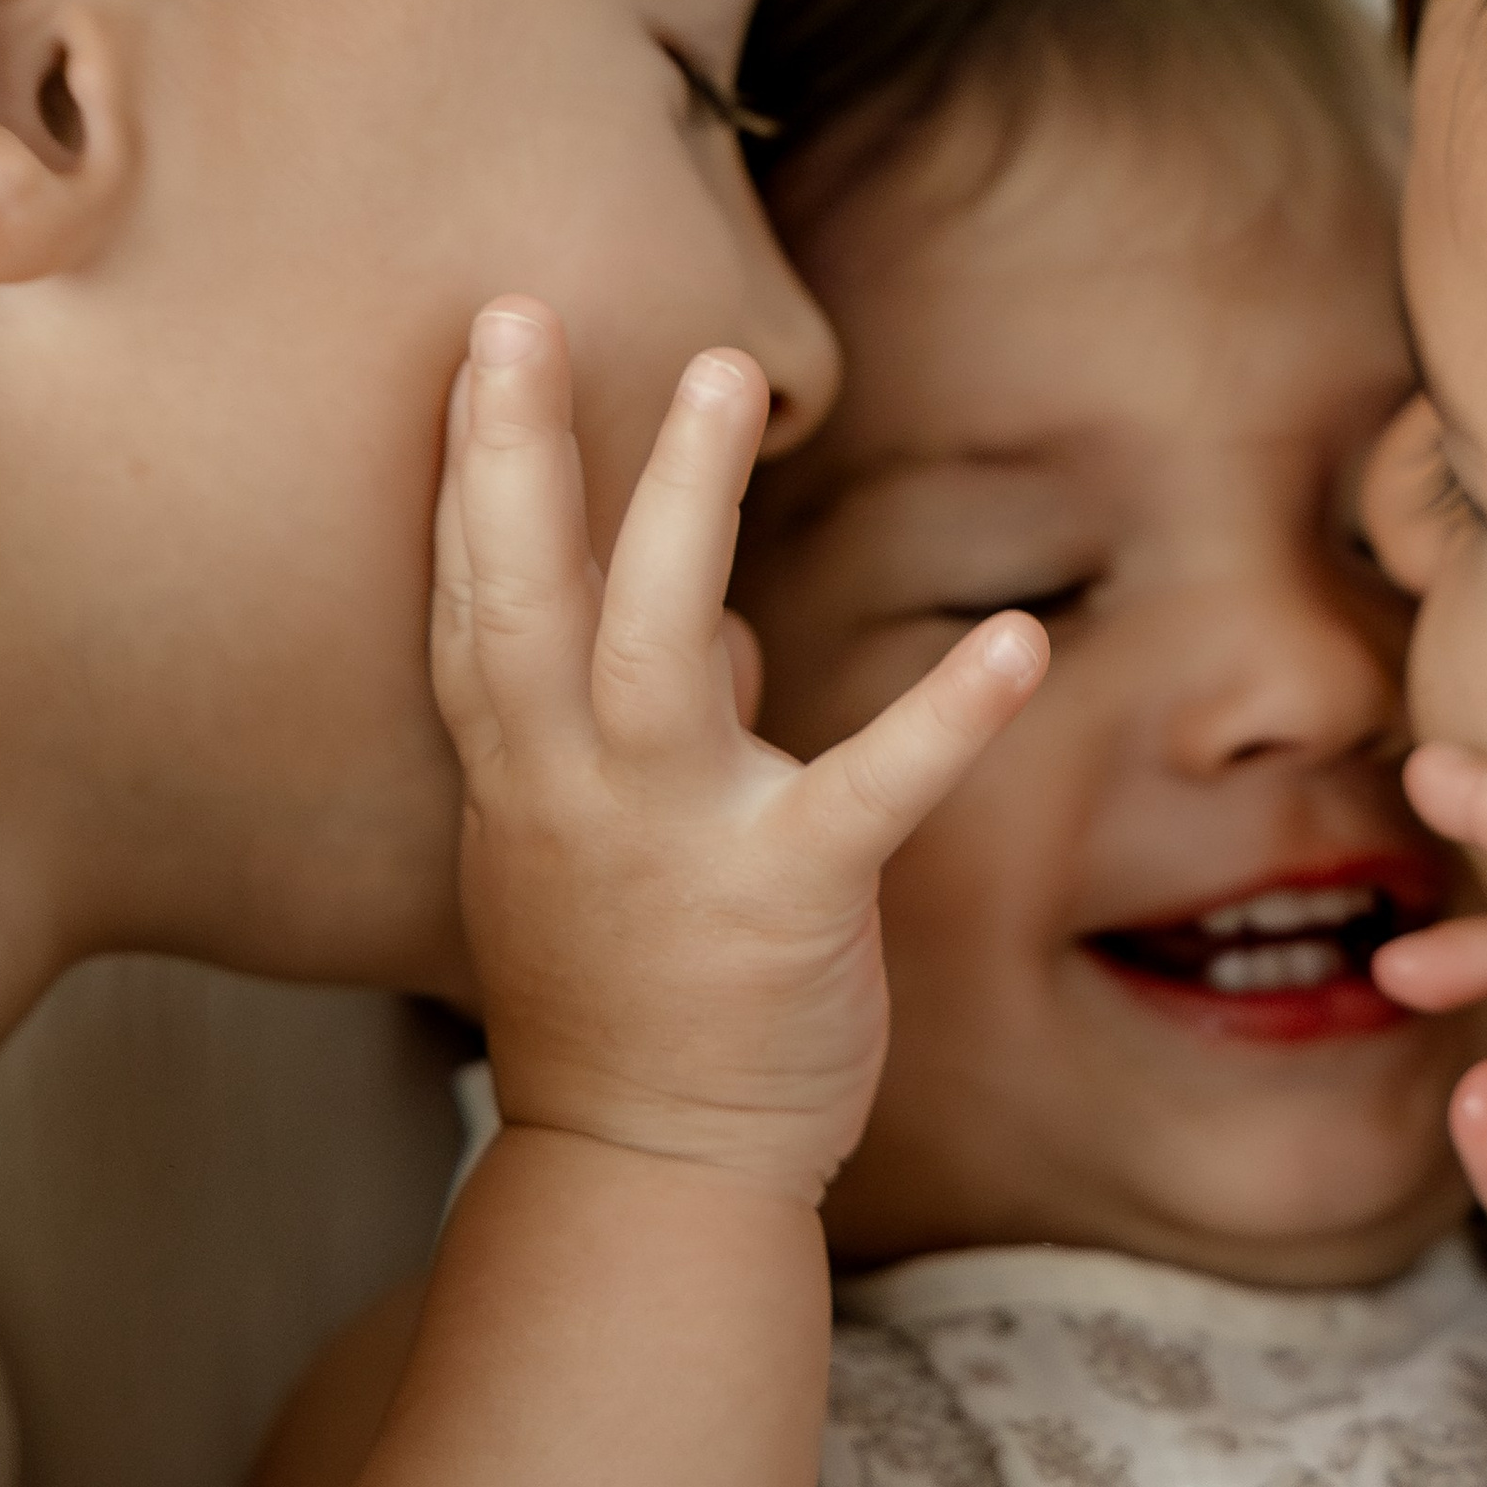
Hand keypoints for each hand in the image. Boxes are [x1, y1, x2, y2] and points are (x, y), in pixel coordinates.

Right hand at [432, 302, 1045, 1200]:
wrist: (648, 1174)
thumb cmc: (624, 999)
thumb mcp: (588, 848)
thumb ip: (635, 728)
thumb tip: (718, 627)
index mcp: (522, 773)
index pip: (473, 598)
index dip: (468, 468)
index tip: (488, 339)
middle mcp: (571, 790)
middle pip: (522, 594)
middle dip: (519, 451)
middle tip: (524, 312)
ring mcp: (671, 840)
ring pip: (657, 647)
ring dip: (688, 505)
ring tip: (732, 370)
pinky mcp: (786, 896)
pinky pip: (869, 787)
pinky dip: (947, 714)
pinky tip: (1018, 642)